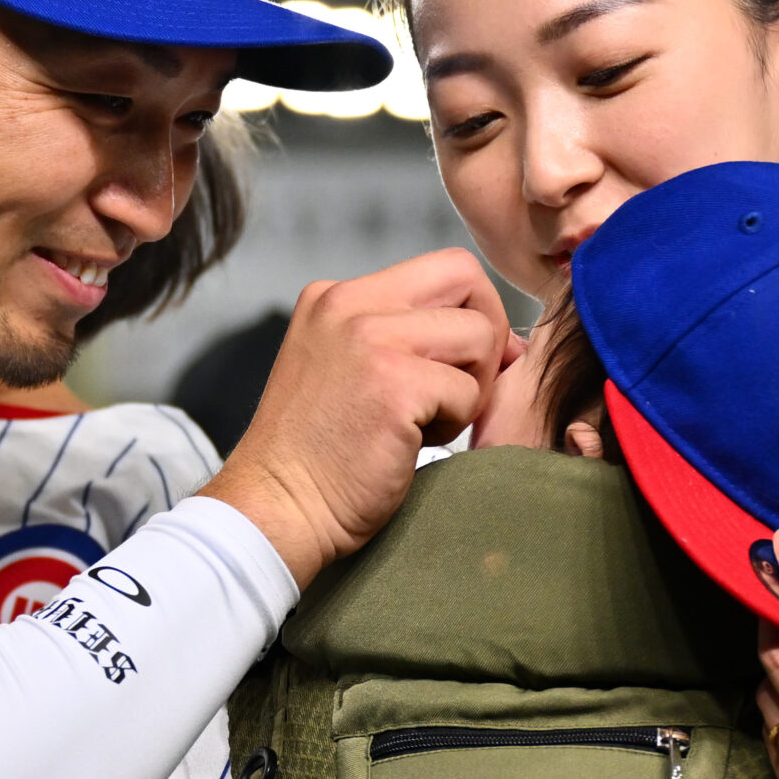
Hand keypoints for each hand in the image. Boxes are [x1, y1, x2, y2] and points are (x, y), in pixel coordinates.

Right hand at [202, 250, 510, 585]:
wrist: (277, 508)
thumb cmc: (318, 456)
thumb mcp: (347, 368)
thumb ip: (402, 338)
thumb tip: (500, 338)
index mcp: (335, 296)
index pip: (442, 270)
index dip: (473, 311)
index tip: (466, 362)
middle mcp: (348, 304)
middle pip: (465, 278)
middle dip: (488, 332)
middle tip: (464, 387)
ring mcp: (369, 340)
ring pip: (478, 335)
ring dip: (469, 386)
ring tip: (425, 422)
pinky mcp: (393, 385)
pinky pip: (467, 392)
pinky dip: (453, 425)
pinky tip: (410, 445)